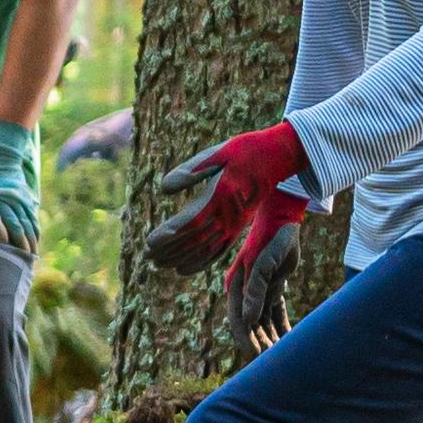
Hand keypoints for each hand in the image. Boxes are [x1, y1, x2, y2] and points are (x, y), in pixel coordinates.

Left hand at [0, 120, 40, 251]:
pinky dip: (34, 231)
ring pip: (25, 222)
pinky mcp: (24, 199)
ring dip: (29, 240)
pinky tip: (36, 243)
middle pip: (13, 222)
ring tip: (30, 256)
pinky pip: (32, 217)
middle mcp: (2, 199)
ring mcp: (15, 199)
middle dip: (18, 241)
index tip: (2, 241)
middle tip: (21, 259)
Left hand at [148, 121, 310, 280]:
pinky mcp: (238, 228)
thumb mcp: (215, 154)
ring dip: (180, 258)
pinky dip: (200, 262)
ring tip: (158, 264)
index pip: (190, 222)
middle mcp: (228, 215)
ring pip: (204, 249)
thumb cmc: (241, 152)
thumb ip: (188, 172)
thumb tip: (163, 189)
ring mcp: (235, 224)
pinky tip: (183, 269)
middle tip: (147, 257)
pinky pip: (219, 251)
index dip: (169, 235)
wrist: (276, 158)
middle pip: (194, 240)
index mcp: (220, 196)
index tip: (149, 242)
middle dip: (169, 250)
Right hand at [227, 218, 301, 360]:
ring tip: (282, 354)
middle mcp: (245, 291)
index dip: (245, 339)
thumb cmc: (271, 239)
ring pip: (264, 321)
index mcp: (237, 286)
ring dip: (272, 337)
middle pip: (251, 324)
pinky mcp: (273, 288)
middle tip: (273, 362)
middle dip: (260, 343)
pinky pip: (276, 313)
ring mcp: (259, 290)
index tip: (255, 357)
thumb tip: (249, 319)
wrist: (284, 220)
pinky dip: (282, 326)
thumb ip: (256, 290)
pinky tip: (290, 339)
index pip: (238, 319)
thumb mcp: (264, 264)